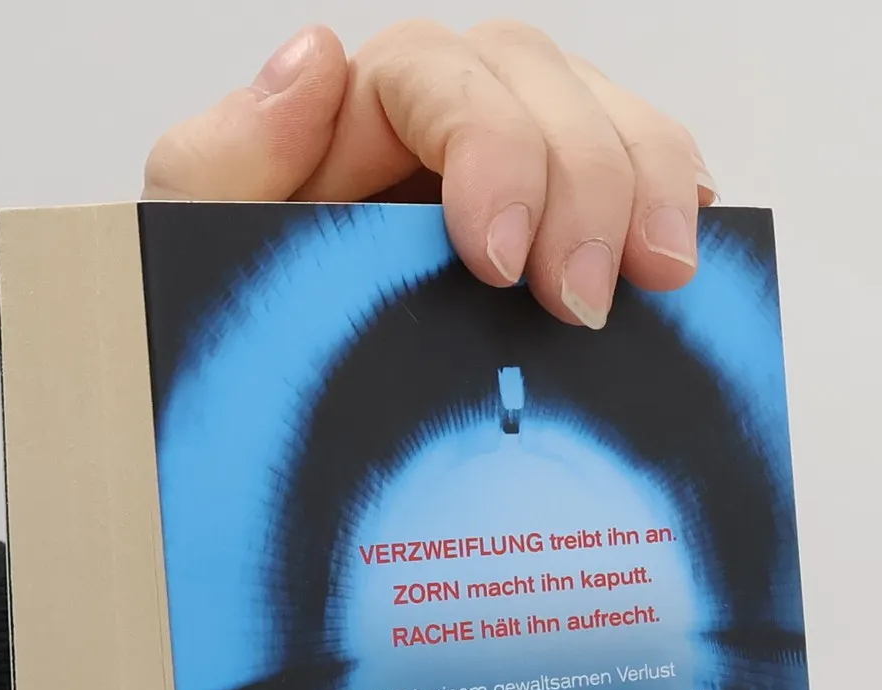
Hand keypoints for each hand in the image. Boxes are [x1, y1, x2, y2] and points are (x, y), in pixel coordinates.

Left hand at [143, 20, 717, 329]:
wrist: (273, 440)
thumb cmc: (235, 345)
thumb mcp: (194, 256)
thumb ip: (222, 160)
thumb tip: (315, 57)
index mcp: (356, 116)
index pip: (443, 79)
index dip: (492, 150)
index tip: (500, 261)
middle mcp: (446, 127)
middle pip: (545, 89)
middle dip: (586, 186)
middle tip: (586, 303)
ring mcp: (520, 176)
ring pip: (611, 123)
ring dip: (649, 191)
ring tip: (663, 282)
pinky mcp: (566, 234)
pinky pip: (644, 183)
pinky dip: (677, 207)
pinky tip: (687, 262)